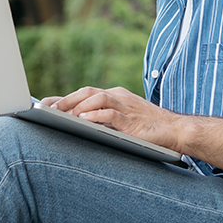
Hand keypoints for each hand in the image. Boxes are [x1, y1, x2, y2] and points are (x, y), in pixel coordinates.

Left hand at [42, 86, 179, 150]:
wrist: (177, 131)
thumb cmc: (149, 128)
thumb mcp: (123, 119)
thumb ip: (103, 118)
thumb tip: (77, 123)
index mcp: (116, 96)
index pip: (86, 92)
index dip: (65, 97)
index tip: (45, 103)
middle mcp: (119, 98)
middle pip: (88, 92)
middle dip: (67, 99)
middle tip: (49, 108)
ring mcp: (127, 108)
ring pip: (98, 98)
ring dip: (79, 106)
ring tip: (63, 114)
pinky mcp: (133, 121)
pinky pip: (112, 114)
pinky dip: (96, 116)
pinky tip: (84, 121)